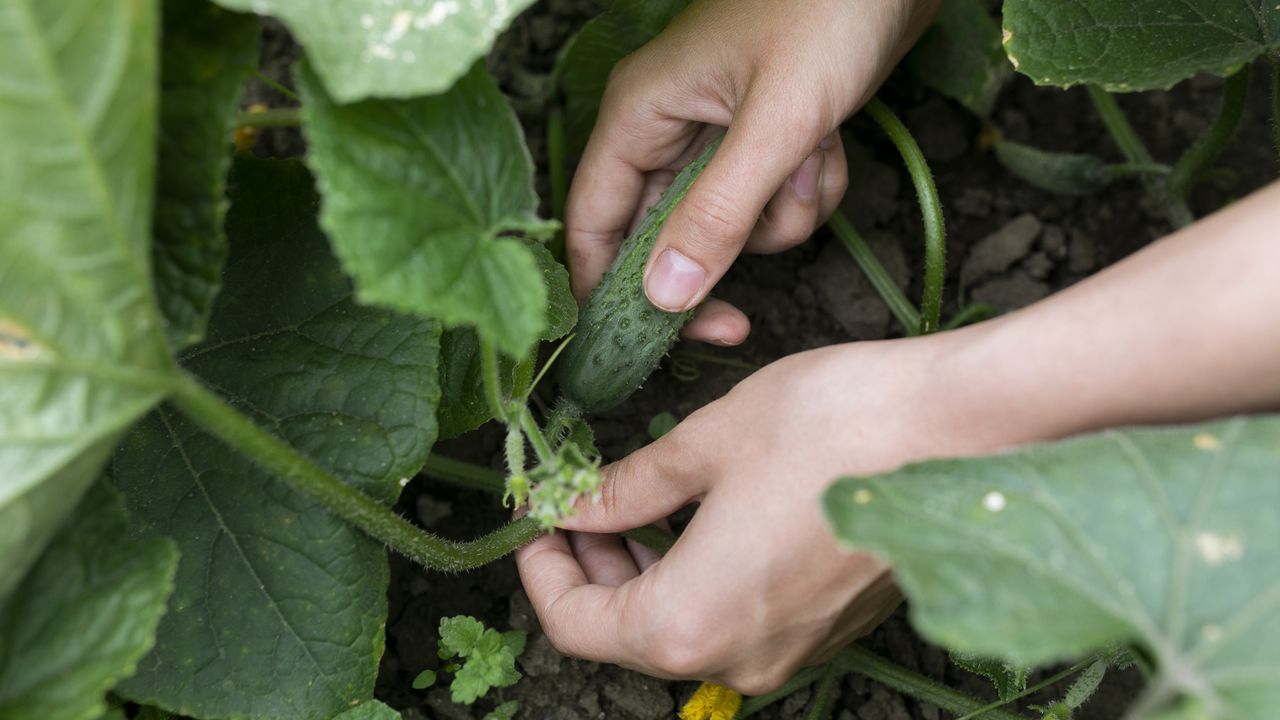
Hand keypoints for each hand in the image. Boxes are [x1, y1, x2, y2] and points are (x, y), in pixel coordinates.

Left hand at [515, 337, 993, 692]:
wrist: (963, 429)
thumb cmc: (832, 428)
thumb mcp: (704, 445)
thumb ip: (627, 489)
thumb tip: (576, 506)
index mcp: (690, 623)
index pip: (577, 624)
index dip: (543, 570)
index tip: (536, 520)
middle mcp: (739, 658)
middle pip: (630, 634)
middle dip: (595, 568)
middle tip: (581, 503)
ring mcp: (791, 651)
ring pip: (686, 627)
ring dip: (649, 570)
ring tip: (636, 503)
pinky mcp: (828, 627)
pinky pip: (739, 617)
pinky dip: (704, 575)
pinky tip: (704, 515)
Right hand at [566, 0, 938, 345]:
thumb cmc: (828, 14)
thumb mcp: (775, 124)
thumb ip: (717, 214)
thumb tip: (662, 298)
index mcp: (640, 112)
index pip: (591, 221)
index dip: (604, 291)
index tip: (636, 348)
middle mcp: (667, 126)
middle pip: (661, 236)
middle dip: (714, 262)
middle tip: (739, 321)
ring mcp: (718, 133)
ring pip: (728, 223)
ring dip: (779, 215)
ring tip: (811, 155)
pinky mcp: (765, 136)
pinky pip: (772, 200)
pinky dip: (807, 189)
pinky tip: (831, 143)